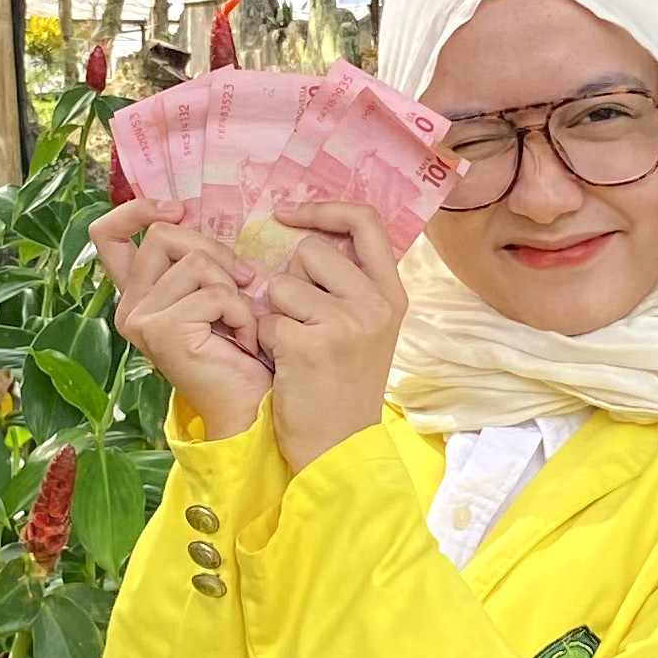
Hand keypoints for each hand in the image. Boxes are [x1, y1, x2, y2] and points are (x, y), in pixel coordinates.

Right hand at [93, 199, 272, 441]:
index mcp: (136, 295)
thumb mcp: (211, 291)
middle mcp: (129, 308)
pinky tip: (245, 340)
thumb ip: (193, 259)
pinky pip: (216, 293)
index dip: (137, 210)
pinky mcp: (162, 331)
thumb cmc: (237, 350)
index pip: (107, 235)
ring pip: (195, 262)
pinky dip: (242, 312)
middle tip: (243, 281)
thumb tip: (187, 215)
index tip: (178, 211)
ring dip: (234, 288)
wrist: (247, 406)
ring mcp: (141, 320)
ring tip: (241, 321)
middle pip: (164, 236)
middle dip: (214, 250)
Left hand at [260, 204, 406, 472]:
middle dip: (291, 281)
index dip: (324, 209)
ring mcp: (344, 324)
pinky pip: (266, 319)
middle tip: (302, 322)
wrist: (339, 448)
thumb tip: (307, 233)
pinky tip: (285, 365)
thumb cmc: (343, 386)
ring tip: (295, 346)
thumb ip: (350, 284)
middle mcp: (374, 304)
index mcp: (392, 294)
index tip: (289, 214)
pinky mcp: (309, 345)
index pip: (364, 221)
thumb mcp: (368, 329)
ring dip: (275, 313)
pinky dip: (266, 340)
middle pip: (310, 251)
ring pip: (281, 284)